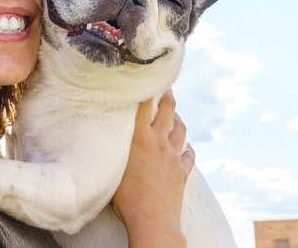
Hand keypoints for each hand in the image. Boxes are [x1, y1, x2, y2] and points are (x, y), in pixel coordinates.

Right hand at [111, 90, 194, 247]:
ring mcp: (174, 157)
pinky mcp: (182, 172)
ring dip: (178, 120)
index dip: (147, 88)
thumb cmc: (126, 198)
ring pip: (181, 130)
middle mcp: (160, 143)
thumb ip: (116, 150)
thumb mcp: (115, 168)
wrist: (153, 221)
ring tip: (175, 115)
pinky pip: (189, 156)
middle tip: (167, 87)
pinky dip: (188, 149)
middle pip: (169, 111)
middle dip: (169, 96)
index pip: (144, 105)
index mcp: (141, 138)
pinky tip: (187, 148)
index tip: (147, 76)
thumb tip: (108, 140)